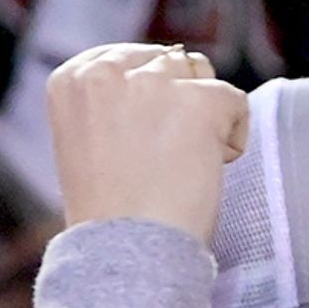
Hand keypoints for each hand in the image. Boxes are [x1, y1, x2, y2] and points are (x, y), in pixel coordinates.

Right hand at [43, 44, 247, 240]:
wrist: (127, 251)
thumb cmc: (111, 211)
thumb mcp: (88, 138)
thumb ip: (115, 99)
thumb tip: (169, 67)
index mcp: (72, 78)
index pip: (132, 56)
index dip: (148, 95)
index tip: (140, 137)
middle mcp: (106, 70)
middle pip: (169, 63)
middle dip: (178, 104)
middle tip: (162, 159)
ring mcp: (153, 83)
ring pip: (203, 75)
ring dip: (205, 116)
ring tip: (182, 163)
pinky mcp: (199, 101)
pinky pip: (236, 102)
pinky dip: (233, 137)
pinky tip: (209, 168)